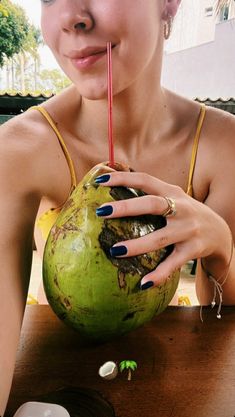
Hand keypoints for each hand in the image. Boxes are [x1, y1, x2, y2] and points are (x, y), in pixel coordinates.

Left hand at [95, 171, 226, 288]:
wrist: (219, 231)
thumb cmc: (184, 213)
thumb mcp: (173, 197)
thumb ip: (150, 194)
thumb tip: (113, 188)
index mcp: (172, 192)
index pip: (145, 180)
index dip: (123, 178)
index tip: (100, 180)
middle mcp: (181, 208)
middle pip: (152, 205)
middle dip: (126, 207)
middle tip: (102, 212)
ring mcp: (188, 230)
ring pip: (160, 238)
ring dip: (137, 245)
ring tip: (115, 250)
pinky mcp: (193, 250)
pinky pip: (173, 263)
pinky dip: (159, 274)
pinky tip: (143, 283)